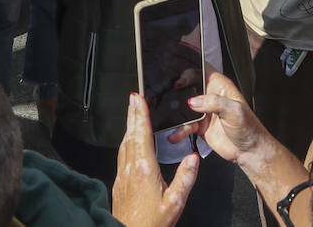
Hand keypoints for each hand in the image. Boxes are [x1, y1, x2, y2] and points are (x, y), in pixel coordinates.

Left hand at [112, 94, 197, 226]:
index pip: (142, 134)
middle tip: (133, 98)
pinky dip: (126, 142)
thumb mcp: (175, 202)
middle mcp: (130, 170)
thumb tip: (193, 158)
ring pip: (124, 144)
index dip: (140, 114)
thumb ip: (185, 178)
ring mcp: (122, 176)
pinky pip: (121, 156)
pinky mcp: (119, 184)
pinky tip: (129, 144)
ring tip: (132, 115)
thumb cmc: (151, 224)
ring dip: (128, 127)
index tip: (138, 98)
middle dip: (132, 114)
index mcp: (144, 170)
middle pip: (130, 135)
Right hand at [169, 71, 274, 169]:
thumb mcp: (234, 111)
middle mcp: (210, 96)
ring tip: (171, 120)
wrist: (249, 151)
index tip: (179, 79)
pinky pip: (185, 125)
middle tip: (170, 96)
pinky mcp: (200, 126)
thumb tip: (193, 101)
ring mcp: (204, 111)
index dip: (189, 70)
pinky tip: (175, 135)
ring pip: (184, 107)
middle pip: (189, 85)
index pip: (202, 69)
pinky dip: (179, 130)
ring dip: (175, 113)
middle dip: (177, 89)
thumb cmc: (249, 128)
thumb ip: (214, 103)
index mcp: (220, 86)